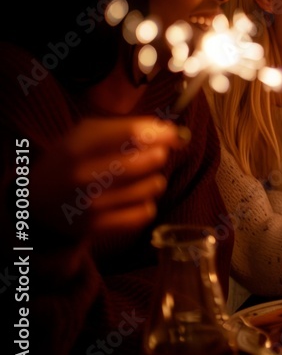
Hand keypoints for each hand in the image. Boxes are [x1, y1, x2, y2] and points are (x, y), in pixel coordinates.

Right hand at [36, 117, 181, 234]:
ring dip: (153, 180)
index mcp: (80, 145)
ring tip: (139, 179)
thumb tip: (172, 132)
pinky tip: (132, 199)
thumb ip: (128, 127)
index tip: (173, 135)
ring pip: (153, 186)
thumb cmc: (71, 160)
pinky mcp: (98, 227)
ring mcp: (91, 203)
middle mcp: (84, 174)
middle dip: (160, 155)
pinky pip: (145, 212)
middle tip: (153, 155)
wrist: (36, 202)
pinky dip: (145, 204)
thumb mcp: (87, 134)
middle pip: (149, 160)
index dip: (163, 133)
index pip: (135, 133)